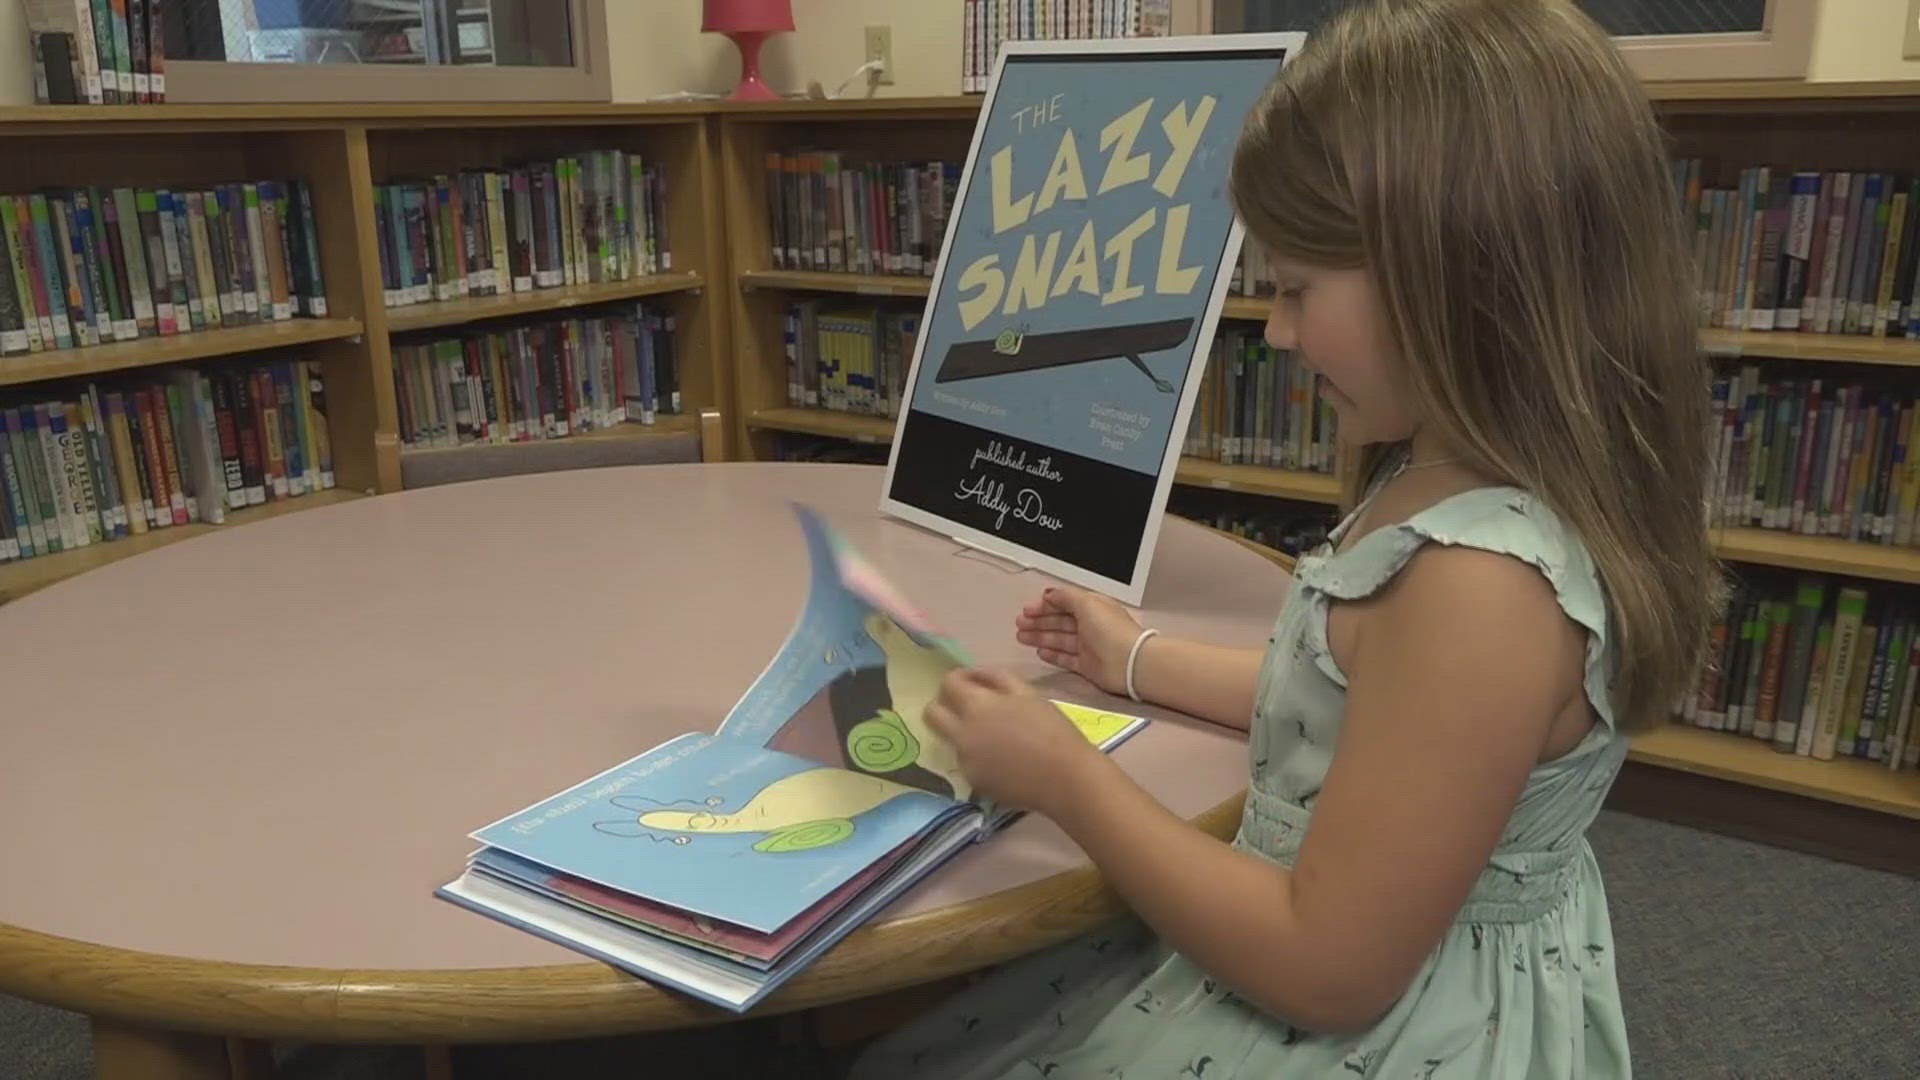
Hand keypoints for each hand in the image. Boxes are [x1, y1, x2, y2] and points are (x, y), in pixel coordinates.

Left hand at [925, 667, 1107, 815]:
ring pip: (951, 739)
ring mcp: (965, 761)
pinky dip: (979, 757)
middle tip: (969, 707)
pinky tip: (1004, 761)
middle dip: (944, 705)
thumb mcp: (1028, 693)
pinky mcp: (973, 782)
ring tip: (996, 739)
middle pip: (932, 714)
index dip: (958, 678)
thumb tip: (974, 674)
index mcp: (977, 706)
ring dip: (965, 732)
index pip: (947, 683)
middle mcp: (962, 734)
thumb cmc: (1052, 730)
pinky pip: (967, 763)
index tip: (973, 682)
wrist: (1065, 778)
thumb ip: (996, 677)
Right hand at [1014, 585, 1143, 696]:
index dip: (1045, 605)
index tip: (1026, 610)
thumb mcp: (1087, 603)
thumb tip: (1049, 593)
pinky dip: (1052, 654)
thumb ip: (1065, 597)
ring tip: (1021, 637)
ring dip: (1040, 636)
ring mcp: (1088, 646)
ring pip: (1059, 639)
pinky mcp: (1086, 666)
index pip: (1064, 603)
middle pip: (1059, 621)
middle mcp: (1090, 625)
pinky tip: (1039, 651)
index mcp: (1092, 607)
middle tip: (1019, 624)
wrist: (1129, 663)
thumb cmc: (1110, 630)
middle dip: (1039, 621)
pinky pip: (1065, 658)